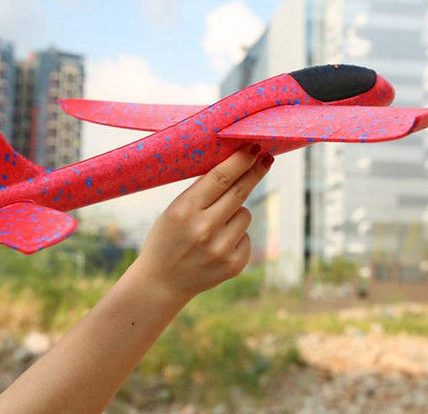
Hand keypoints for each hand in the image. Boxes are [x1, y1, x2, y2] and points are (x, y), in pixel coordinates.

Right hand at [136, 144, 273, 301]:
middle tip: (265, 157)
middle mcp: (204, 229)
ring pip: (245, 213)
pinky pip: (247, 235)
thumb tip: (234, 163)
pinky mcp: (234, 265)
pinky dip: (237, 234)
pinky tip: (217, 244)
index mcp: (184, 210)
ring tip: (214, 225)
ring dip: (236, 211)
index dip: (240, 160)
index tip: (254, 146)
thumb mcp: (174, 210)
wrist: (162, 282)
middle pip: (240, 191)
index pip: (220, 178)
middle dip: (254, 171)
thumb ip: (200, 191)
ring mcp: (221, 249)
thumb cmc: (167, 237)